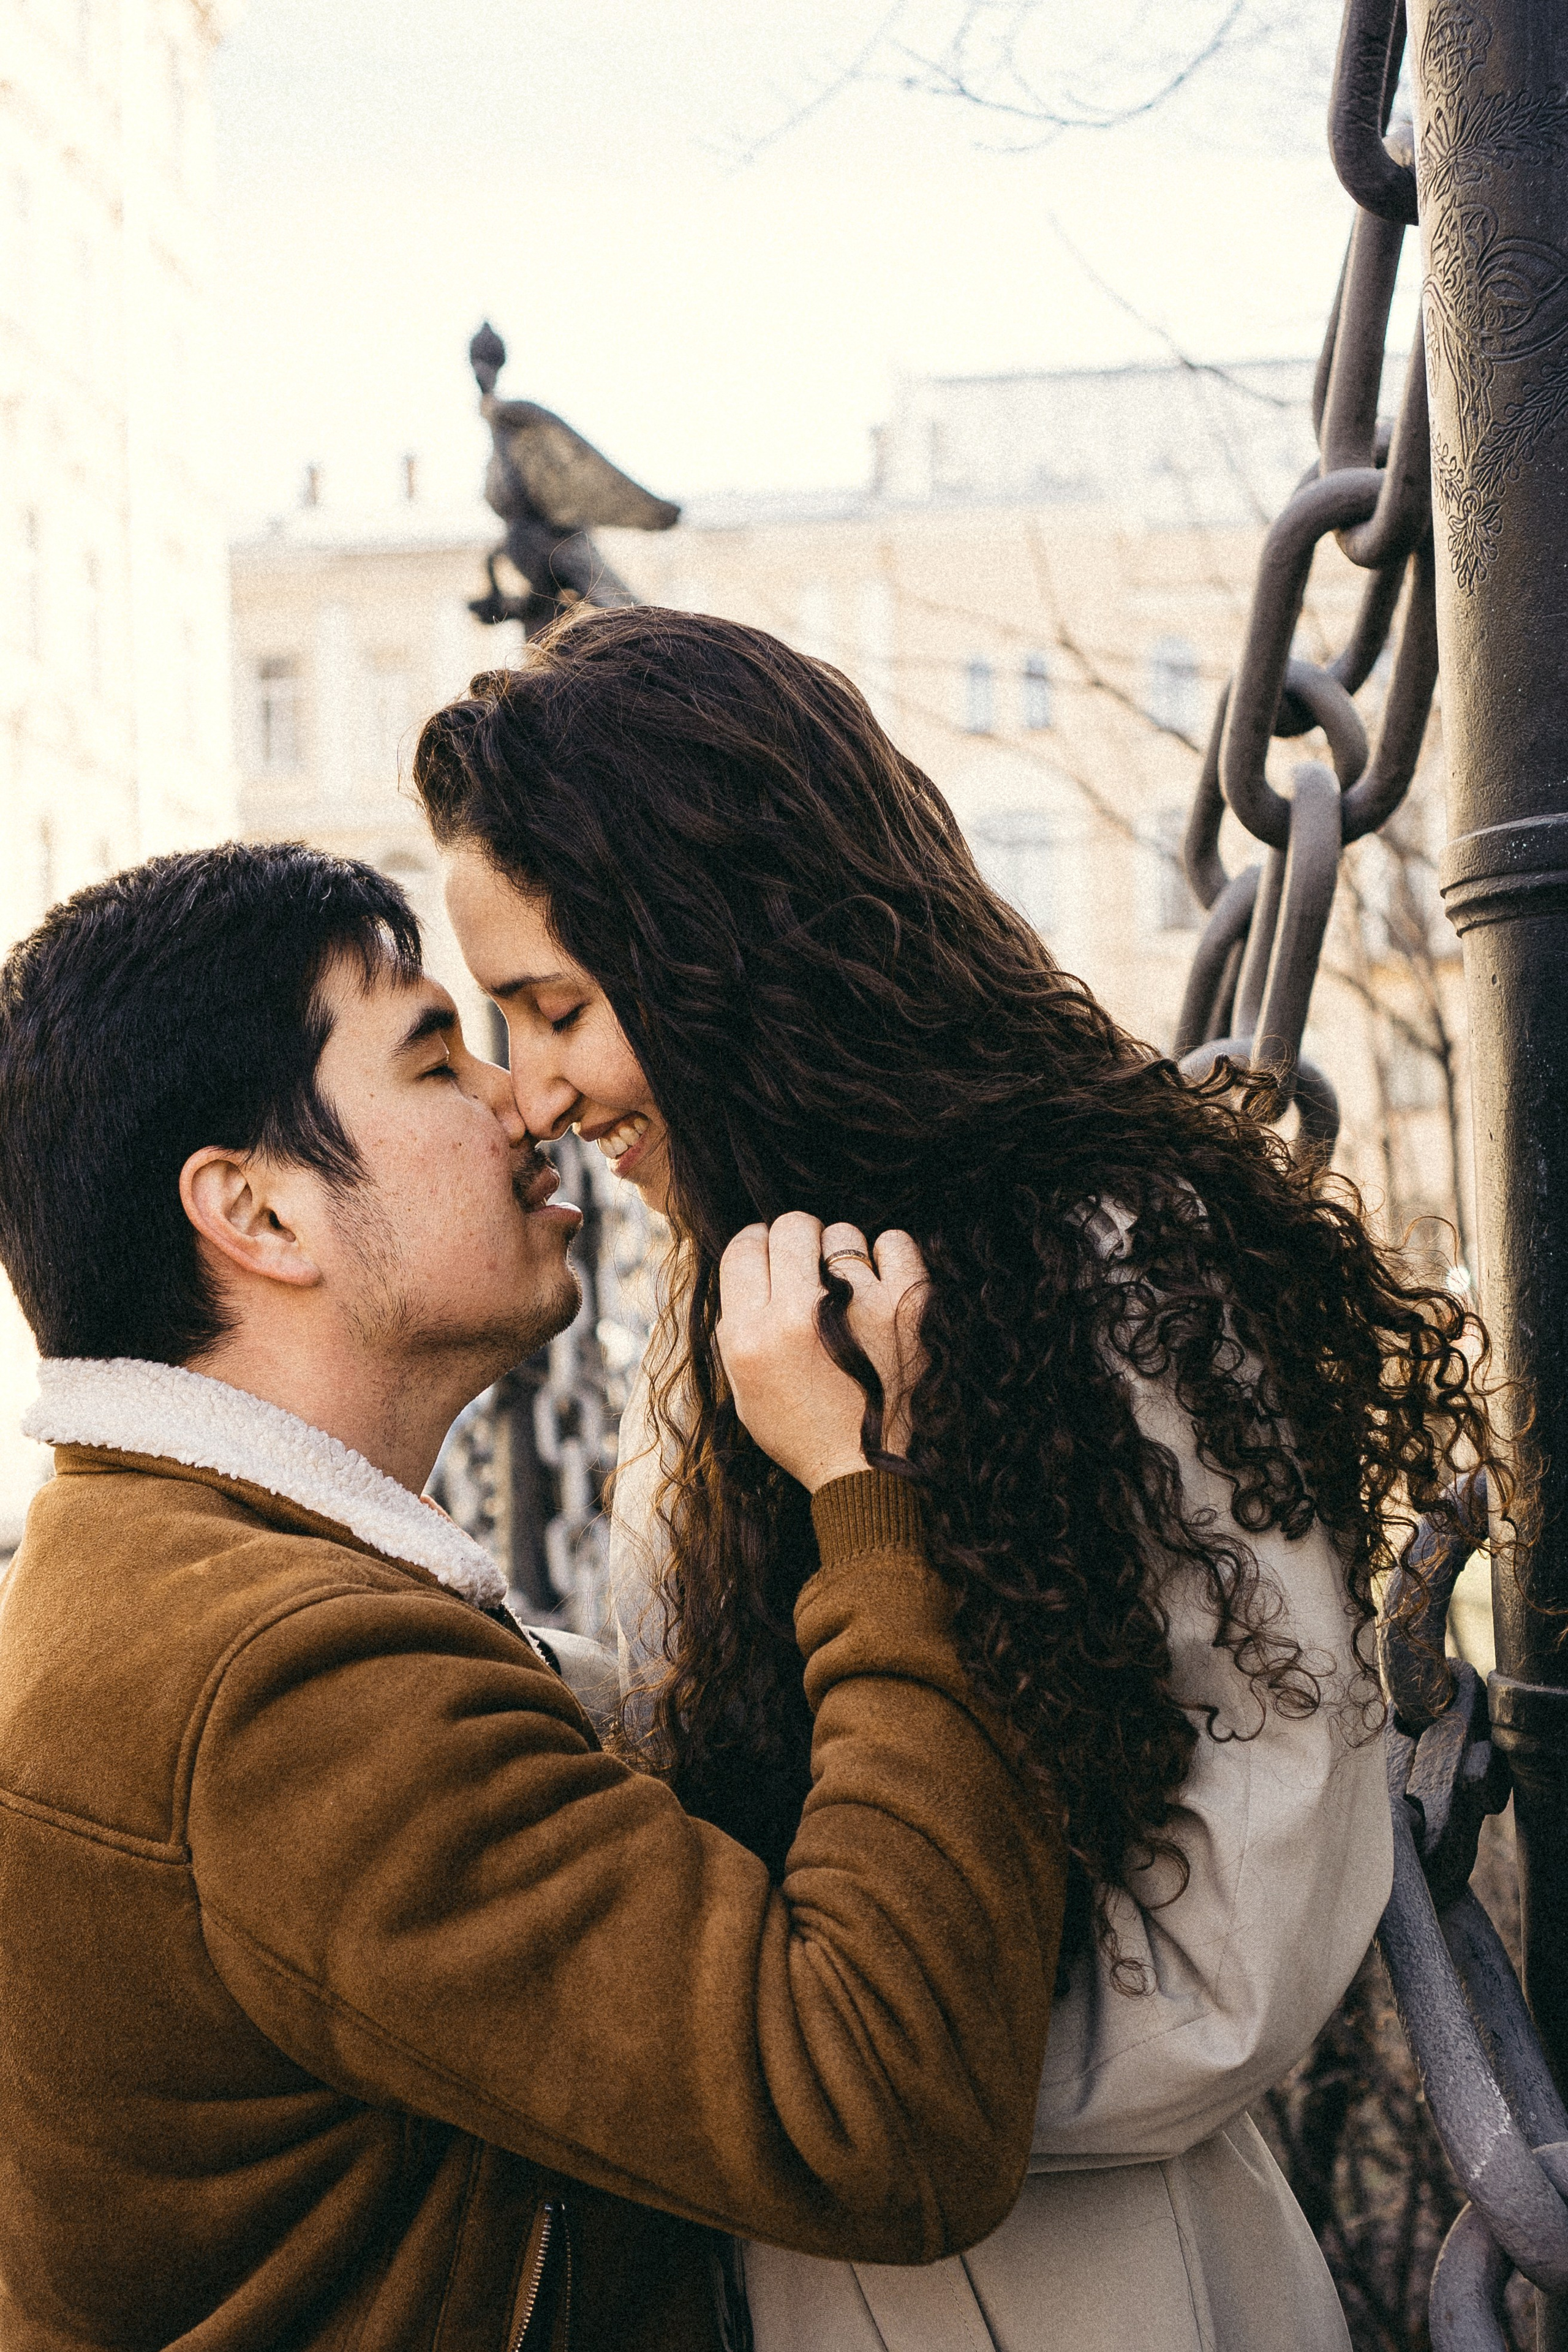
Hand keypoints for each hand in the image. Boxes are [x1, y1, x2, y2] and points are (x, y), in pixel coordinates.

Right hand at [716, 1212, 928, 1492]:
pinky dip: (888, 1255)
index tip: (772, 1258)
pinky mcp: (905, 1308)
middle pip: (791, 1226)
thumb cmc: (801, 1428)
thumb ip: (740, 1321)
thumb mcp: (744, 1385)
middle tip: (809, 1266)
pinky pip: (893, 1242)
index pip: (744, 1245)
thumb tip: (750, 1258)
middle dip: (798, 1239)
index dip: (758, 1245)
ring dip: (841, 1254)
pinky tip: (881, 1282)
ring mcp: (855, 1307)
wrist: (865, 1471)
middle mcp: (797, 1315)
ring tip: (848, 1290)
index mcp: (749, 1335)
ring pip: (841, 1233)